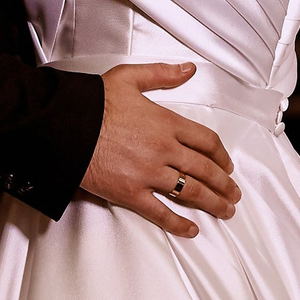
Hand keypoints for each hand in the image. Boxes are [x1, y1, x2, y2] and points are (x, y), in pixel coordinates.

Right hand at [80, 62, 239, 237]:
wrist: (65, 127)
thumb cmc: (94, 103)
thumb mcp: (129, 78)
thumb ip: (162, 74)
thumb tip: (188, 69)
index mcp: (166, 122)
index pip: (206, 141)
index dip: (222, 155)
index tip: (228, 166)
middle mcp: (163, 149)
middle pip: (205, 169)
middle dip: (224, 184)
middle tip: (233, 194)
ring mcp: (149, 173)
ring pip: (191, 192)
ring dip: (212, 203)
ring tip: (225, 211)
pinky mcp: (131, 193)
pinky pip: (161, 212)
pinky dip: (179, 223)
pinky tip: (192, 230)